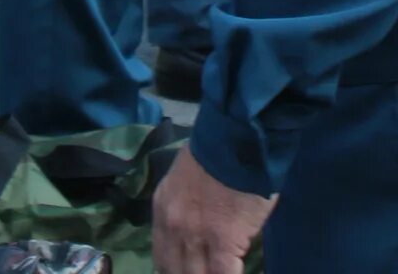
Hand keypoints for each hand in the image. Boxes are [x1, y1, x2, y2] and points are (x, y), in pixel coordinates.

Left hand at [153, 149, 272, 273]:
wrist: (236, 137)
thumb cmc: (217, 150)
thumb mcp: (185, 177)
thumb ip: (185, 206)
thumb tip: (198, 229)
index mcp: (162, 209)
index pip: (161, 258)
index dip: (174, 271)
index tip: (187, 272)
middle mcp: (172, 226)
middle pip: (174, 272)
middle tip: (203, 271)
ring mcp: (196, 236)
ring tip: (218, 271)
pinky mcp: (224, 241)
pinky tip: (234, 272)